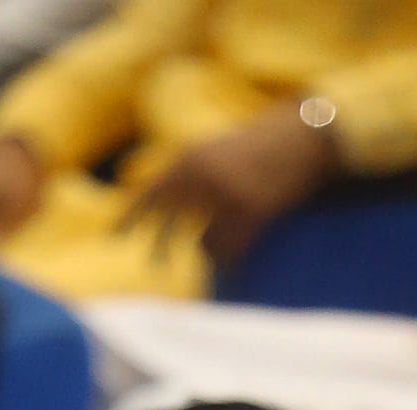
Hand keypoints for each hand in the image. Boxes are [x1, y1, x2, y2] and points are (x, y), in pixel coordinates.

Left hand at [126, 101, 339, 268]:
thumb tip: (162, 214)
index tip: (114, 236)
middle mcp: (202, 177)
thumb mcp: (215, 153)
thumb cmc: (259, 147)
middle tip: (155, 266)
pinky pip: (231, 251)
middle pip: (170, 224)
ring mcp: (227, 195)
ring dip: (216, 248)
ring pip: (205, 244)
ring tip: (232, 236)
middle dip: (161, 247)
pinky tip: (241, 256)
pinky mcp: (251, 212)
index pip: (152, 193)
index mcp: (190, 160)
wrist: (303, 136)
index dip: (131, 215)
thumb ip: (189, 177)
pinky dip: (234, 258)